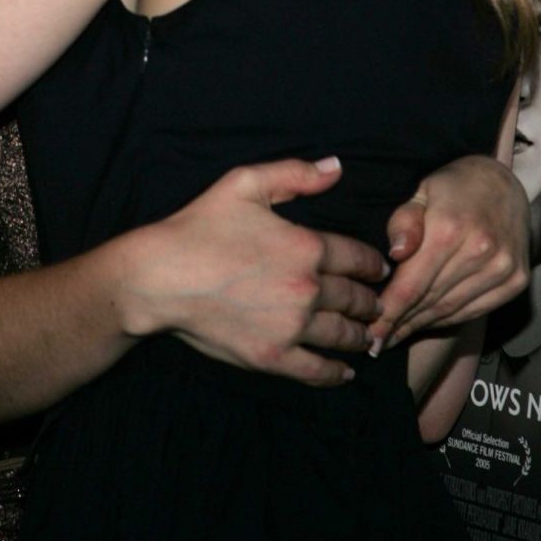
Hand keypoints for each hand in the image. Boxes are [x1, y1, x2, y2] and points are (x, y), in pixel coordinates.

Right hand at [123, 158, 387, 386]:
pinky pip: (316, 369)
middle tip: (376, 304)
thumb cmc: (200, 226)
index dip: (373, 264)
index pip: (358, 258)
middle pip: (356, 299)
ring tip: (366, 335)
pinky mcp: (272, 355)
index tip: (379, 269)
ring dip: (360, 335)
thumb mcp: (245, 183)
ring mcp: (292, 326)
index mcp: (307, 246)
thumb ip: (294, 174)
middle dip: (370, 301)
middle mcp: (308, 289)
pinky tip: (344, 371)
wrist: (161, 276)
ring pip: (342, 335)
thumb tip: (336, 168)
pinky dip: (336, 372)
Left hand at [369, 155, 529, 352]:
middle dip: (400, 324)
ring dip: (422, 325)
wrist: (505, 183)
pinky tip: (428, 322)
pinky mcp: (517, 280)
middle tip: (376, 340)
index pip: (411, 285)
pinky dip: (449, 319)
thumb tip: (395, 254)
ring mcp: (502, 269)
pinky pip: (475, 311)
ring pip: (452, 310)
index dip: (388, 314)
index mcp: (449, 228)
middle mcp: (480, 252)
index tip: (369, 336)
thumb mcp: (421, 191)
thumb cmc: (453, 187)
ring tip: (398, 335)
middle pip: (430, 301)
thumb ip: (404, 221)